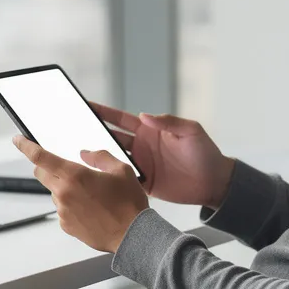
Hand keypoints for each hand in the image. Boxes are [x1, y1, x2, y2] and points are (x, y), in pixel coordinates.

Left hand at [13, 136, 147, 252]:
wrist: (132, 235)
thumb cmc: (128, 204)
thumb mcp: (121, 170)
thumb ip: (100, 157)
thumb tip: (85, 153)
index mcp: (74, 175)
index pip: (40, 157)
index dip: (25, 146)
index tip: (18, 140)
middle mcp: (64, 193)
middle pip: (41, 174)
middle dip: (47, 167)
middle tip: (66, 169)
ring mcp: (63, 211)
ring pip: (54, 193)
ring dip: (64, 189)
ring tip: (91, 196)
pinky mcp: (66, 226)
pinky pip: (62, 210)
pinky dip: (71, 206)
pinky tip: (90, 210)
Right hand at [89, 102, 234, 209]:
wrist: (214, 182)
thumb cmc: (205, 153)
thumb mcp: (190, 132)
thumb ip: (169, 122)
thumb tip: (144, 115)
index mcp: (149, 131)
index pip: (120, 119)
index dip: (103, 112)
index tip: (86, 105)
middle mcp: (141, 147)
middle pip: (110, 137)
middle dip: (92, 133)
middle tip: (73, 130)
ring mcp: (141, 165)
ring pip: (113, 159)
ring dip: (97, 157)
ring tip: (78, 154)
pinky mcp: (143, 183)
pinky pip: (122, 180)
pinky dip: (110, 179)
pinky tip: (96, 178)